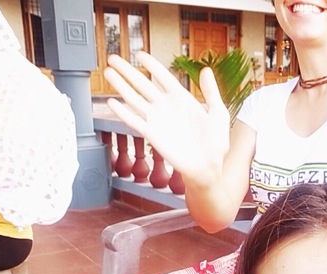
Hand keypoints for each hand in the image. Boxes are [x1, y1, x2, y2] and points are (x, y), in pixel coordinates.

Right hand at [104, 52, 229, 186]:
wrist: (207, 167)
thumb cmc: (215, 143)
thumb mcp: (218, 113)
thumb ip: (211, 92)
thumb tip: (206, 70)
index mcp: (182, 99)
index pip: (163, 77)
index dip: (152, 65)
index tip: (139, 54)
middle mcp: (166, 107)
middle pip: (143, 84)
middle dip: (128, 71)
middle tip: (113, 58)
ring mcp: (157, 120)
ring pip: (135, 99)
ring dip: (121, 86)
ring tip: (108, 72)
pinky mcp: (152, 135)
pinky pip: (134, 120)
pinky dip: (123, 112)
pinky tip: (112, 103)